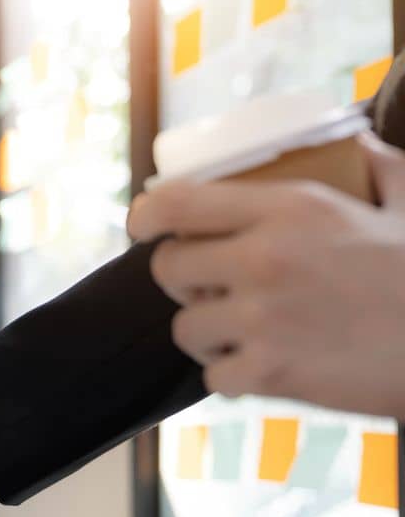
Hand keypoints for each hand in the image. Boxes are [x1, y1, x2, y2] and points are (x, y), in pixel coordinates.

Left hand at [130, 132, 404, 418]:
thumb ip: (374, 163)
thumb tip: (351, 140)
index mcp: (290, 208)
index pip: (176, 203)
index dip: (146, 215)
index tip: (143, 226)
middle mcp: (264, 260)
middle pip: (168, 268)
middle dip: (185, 275)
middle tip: (214, 281)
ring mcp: (262, 320)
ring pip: (185, 327)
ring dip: (208, 328)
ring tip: (245, 326)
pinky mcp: (270, 373)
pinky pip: (213, 376)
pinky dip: (232, 374)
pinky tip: (263, 363)